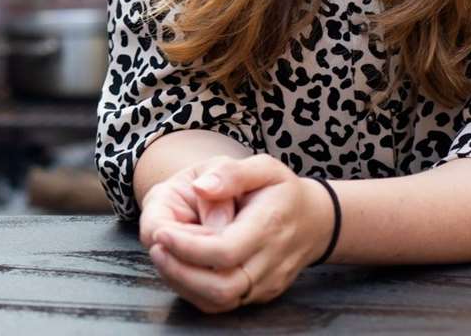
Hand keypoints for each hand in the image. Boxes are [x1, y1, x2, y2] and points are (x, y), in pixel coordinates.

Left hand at [147, 155, 334, 311]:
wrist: (314, 222)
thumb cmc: (281, 191)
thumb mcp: (263, 167)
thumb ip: (231, 174)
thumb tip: (200, 187)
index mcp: (269, 227)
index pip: (225, 251)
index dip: (188, 247)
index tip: (161, 232)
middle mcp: (270, 263)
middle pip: (221, 287)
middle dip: (180, 272)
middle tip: (156, 248)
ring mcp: (266, 284)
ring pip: (219, 301)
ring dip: (183, 283)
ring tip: (163, 255)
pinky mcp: (259, 295)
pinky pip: (222, 303)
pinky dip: (194, 290)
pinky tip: (179, 267)